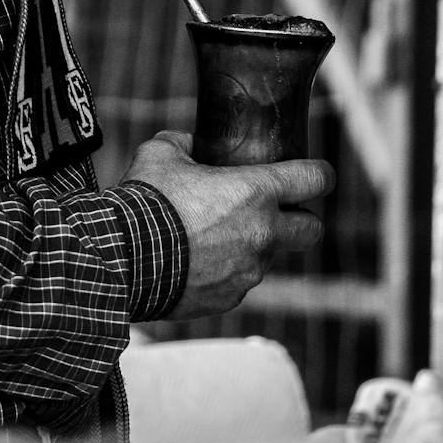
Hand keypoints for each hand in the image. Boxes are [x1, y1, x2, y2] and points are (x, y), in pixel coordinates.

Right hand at [122, 130, 333, 320]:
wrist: (121, 260)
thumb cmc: (144, 202)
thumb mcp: (160, 154)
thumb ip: (184, 144)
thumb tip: (189, 144)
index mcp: (256, 192)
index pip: (315, 179)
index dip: (321, 174)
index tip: (317, 175)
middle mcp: (263, 234)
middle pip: (311, 230)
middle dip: (300, 221)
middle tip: (275, 213)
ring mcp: (249, 271)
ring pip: (267, 258)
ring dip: (252, 247)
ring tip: (212, 238)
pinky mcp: (229, 298)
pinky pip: (238, 282)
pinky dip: (224, 272)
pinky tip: (193, 262)